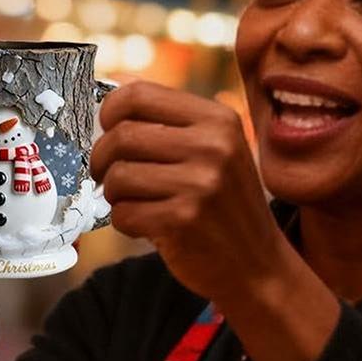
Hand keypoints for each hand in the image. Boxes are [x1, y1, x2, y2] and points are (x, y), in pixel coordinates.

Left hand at [91, 82, 339, 360]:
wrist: (258, 265)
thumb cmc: (224, 205)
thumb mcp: (217, 151)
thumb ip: (172, 125)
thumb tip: (107, 104)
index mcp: (218, 120)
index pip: (139, 95)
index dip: (110, 111)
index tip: (107, 129)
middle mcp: (213, 146)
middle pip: (121, 136)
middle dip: (102, 160)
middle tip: (106, 175)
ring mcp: (200, 184)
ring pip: (117, 176)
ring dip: (113, 194)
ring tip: (133, 201)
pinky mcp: (183, 220)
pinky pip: (123, 213)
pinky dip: (125, 222)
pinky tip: (147, 225)